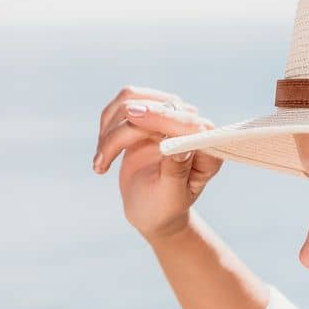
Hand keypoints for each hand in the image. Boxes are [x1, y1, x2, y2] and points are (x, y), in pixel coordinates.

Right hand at [90, 87, 225, 242]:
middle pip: (155, 106)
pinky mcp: (149, 114)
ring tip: (100, 163)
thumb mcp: (171, 196)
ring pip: (132, 101)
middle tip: (101, 161)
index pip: (186, 122)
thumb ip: (176, 171)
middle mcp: (192, 125)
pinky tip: (102, 154)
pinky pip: (122, 104)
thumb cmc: (165, 207)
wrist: (152, 207)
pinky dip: (106, 128)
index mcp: (208, 148)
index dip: (160, 116)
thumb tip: (180, 147)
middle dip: (121, 132)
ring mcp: (170, 116)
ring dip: (110, 131)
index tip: (132, 115)